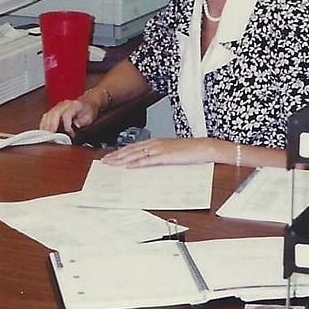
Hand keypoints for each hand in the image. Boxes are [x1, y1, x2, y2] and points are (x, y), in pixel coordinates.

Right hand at [40, 97, 95, 134]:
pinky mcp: (55, 109)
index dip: (67, 125)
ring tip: (45, 135)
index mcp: (75, 105)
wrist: (87, 102)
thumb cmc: (88, 110)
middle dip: (52, 126)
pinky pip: (47, 115)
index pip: (67, 114)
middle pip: (55, 113)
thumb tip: (76, 125)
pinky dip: (44, 123)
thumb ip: (83, 121)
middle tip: (51, 136)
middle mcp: (65, 104)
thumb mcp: (90, 117)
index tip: (70, 133)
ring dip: (46, 125)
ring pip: (49, 114)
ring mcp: (59, 106)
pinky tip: (43, 130)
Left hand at [103, 137, 226, 167]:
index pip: (134, 147)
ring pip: (136, 154)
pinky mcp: (165, 156)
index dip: (120, 152)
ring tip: (111, 164)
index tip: (110, 157)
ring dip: (122, 160)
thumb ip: (159, 156)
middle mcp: (155, 144)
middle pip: (131, 150)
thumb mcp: (172, 152)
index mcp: (156, 142)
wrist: (205, 148)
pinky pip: (148, 161)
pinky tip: (128, 167)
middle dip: (116, 156)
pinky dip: (136, 163)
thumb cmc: (191, 151)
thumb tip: (149, 163)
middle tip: (104, 162)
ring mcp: (160, 149)